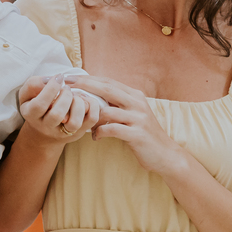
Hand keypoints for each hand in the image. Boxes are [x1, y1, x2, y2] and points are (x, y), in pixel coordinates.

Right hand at [17, 75, 101, 144]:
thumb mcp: (27, 95)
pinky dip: (92, 105)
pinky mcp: (79, 132)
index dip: (51, 88)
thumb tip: (52, 79)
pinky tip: (84, 100)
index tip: (58, 77)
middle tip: (66, 89)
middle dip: (65, 96)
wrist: (43, 132)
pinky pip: (92, 119)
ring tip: (75, 97)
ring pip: (75, 122)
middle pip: (57, 114)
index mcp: (31, 116)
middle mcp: (46, 127)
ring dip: (78, 104)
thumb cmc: (36, 106)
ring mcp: (64, 132)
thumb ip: (33, 84)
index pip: (40, 104)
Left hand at [64, 75, 182, 174]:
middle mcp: (137, 103)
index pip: (108, 82)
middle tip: (67, 85)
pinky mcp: (137, 134)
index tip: (70, 77)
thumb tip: (93, 98)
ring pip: (107, 110)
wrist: (165, 154)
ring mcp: (138, 118)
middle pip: (107, 89)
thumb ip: (116, 105)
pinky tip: (95, 137)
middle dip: (85, 85)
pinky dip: (99, 132)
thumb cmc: (143, 134)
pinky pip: (112, 129)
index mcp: (135, 95)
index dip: (89, 78)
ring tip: (82, 124)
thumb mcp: (132, 115)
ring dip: (91, 117)